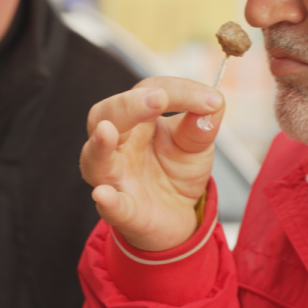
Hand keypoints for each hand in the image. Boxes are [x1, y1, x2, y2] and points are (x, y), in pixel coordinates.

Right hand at [80, 76, 223, 251]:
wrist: (178, 215)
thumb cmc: (177, 171)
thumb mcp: (196, 145)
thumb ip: (202, 126)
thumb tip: (213, 105)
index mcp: (137, 119)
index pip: (149, 92)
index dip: (179, 92)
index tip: (212, 100)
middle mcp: (118, 144)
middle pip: (107, 115)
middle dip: (130, 104)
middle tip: (158, 98)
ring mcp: (115, 178)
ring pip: (95, 158)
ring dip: (100, 145)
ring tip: (106, 131)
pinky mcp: (123, 211)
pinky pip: (111, 206)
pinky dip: (108, 201)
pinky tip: (104, 195)